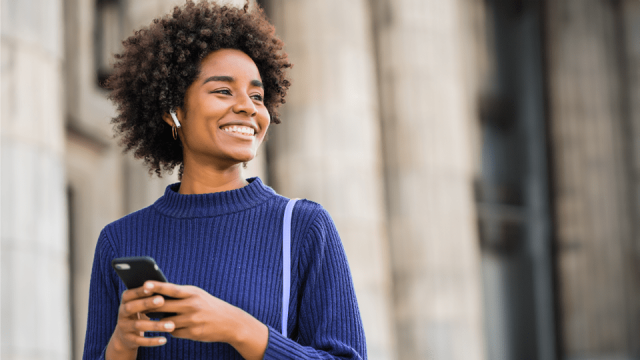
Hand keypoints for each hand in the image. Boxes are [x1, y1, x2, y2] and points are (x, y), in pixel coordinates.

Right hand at [105, 285, 175, 358]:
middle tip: (162, 300)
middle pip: (131, 307)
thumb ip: (149, 296)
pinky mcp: (129, 340)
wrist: (125, 336)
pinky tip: (164, 340)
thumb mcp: (141, 304)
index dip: (140, 291)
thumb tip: (166, 287)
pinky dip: (152, 341)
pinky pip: (140, 341)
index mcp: (125, 301)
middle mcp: (122, 313)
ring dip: (155, 325)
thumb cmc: (140, 312)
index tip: (152, 287)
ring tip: (171, 325)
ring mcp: (124, 327)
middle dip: (146, 303)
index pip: (130, 294)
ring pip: (138, 325)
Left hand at [146, 281, 267, 359]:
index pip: (171, 289)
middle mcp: (192, 306)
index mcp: (193, 293)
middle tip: (139, 306)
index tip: (144, 284)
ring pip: (166, 322)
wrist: (230, 322)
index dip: (157, 286)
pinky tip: (176, 327)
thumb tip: (159, 294)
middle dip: (151, 307)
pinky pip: (174, 332)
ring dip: (161, 321)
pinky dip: (172, 330)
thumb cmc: (210, 305)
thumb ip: (181, 294)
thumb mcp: (198, 295)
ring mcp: (192, 320)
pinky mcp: (193, 333)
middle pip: (164, 306)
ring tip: (157, 318)